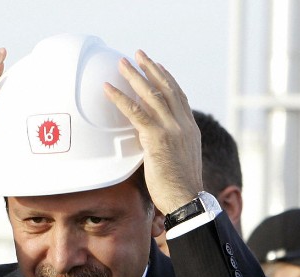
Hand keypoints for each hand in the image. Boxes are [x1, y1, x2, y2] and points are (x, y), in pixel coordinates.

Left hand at [102, 49, 201, 214]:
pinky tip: (108, 89)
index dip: (168, 80)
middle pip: (166, 88)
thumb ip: (169, 147)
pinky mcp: (157, 138)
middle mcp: (183, 124)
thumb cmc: (180, 188)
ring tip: (122, 63)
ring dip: (135, 76)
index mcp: (190, 129)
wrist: (187, 199)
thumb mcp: (179, 160)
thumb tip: (154, 145)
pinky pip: (136, 113)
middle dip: (151, 69)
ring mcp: (172, 129)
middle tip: (139, 55)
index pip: (179, 97)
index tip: (159, 67)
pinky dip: (120, 98)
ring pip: (151, 95)